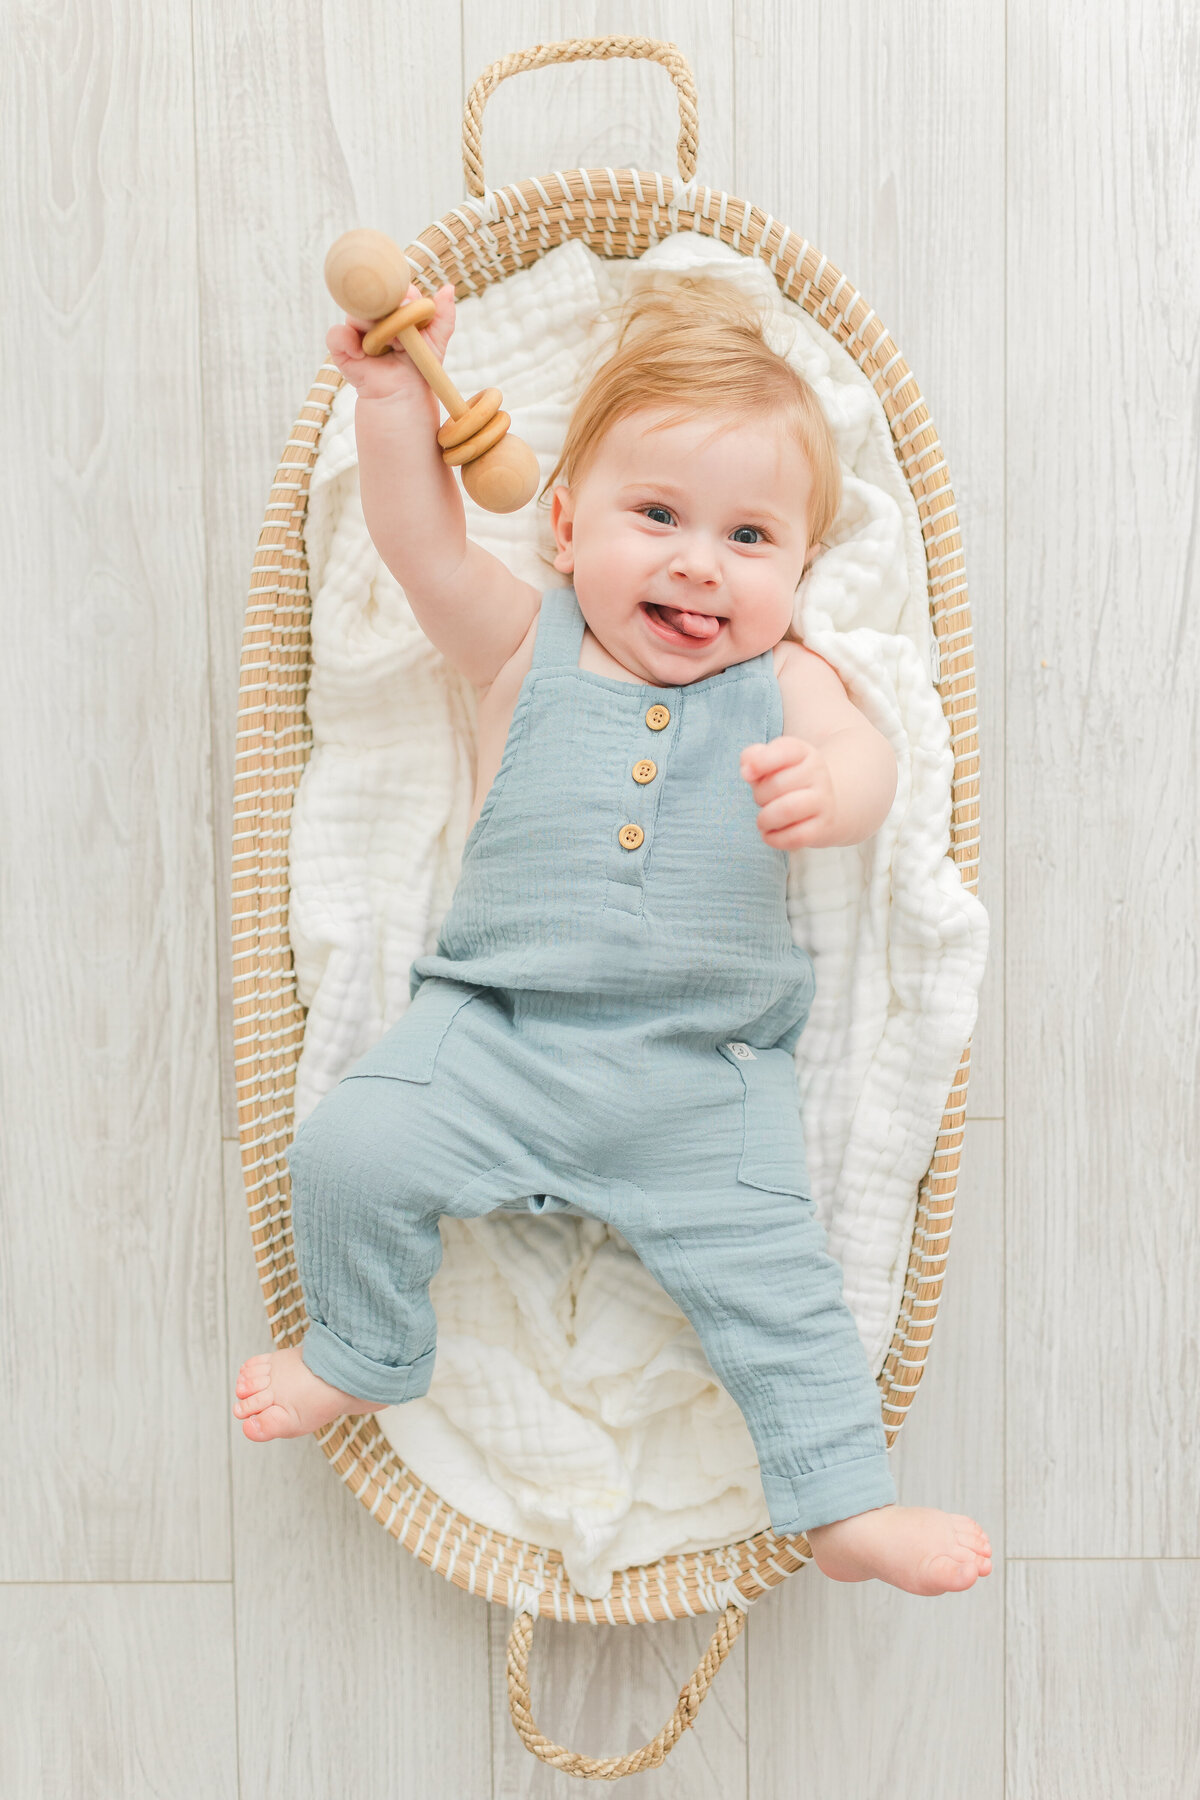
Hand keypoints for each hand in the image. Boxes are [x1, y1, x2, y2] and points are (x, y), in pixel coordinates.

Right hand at [325, 281, 455, 403]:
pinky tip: (361, 354)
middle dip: (388, 313)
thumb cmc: (420, 366)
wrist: (405, 394)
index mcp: (394, 309)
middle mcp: (374, 316)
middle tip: (401, 336)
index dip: (403, 299)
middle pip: (372, 297)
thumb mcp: (436, 340)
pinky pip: (336, 334)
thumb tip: (448, 288)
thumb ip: (444, 316)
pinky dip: (346, 341)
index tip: (412, 315)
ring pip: (356, 313)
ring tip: (388, 346)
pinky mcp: (342, 348)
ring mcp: (357, 330)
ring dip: (373, 329)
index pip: (394, 289)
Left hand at [740, 736, 838, 848]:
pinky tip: (770, 834)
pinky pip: (796, 836)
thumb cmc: (786, 782)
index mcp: (803, 753)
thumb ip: (753, 758)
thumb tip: (747, 770)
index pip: (784, 750)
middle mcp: (818, 774)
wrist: (823, 804)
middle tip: (763, 801)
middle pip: (777, 785)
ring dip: (765, 819)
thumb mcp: (771, 763)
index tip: (746, 774)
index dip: (760, 761)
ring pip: (787, 810)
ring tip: (763, 821)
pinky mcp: (824, 827)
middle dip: (759, 796)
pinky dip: (775, 839)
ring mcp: (824, 801)